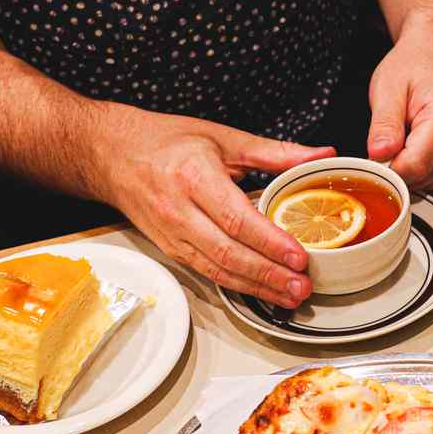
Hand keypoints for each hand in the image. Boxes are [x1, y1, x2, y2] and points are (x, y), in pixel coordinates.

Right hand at [88, 105, 333, 306]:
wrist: (111, 153)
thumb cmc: (166, 141)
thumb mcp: (223, 137)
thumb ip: (275, 151)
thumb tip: (321, 155)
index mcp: (194, 176)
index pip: (236, 218)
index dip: (269, 242)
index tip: (299, 256)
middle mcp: (179, 210)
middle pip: (229, 252)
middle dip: (268, 275)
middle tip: (302, 286)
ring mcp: (171, 234)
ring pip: (217, 269)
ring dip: (256, 288)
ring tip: (289, 296)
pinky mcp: (169, 249)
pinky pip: (206, 272)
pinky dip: (236, 285)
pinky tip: (262, 291)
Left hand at [365, 25, 432, 188]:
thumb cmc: (414, 64)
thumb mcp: (388, 87)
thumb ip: (383, 124)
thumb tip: (378, 156)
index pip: (414, 166)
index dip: (388, 167)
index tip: (376, 153)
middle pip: (423, 177)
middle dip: (398, 166)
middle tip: (389, 139)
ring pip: (431, 182)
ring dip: (412, 167)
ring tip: (407, 136)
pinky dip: (425, 168)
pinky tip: (420, 143)